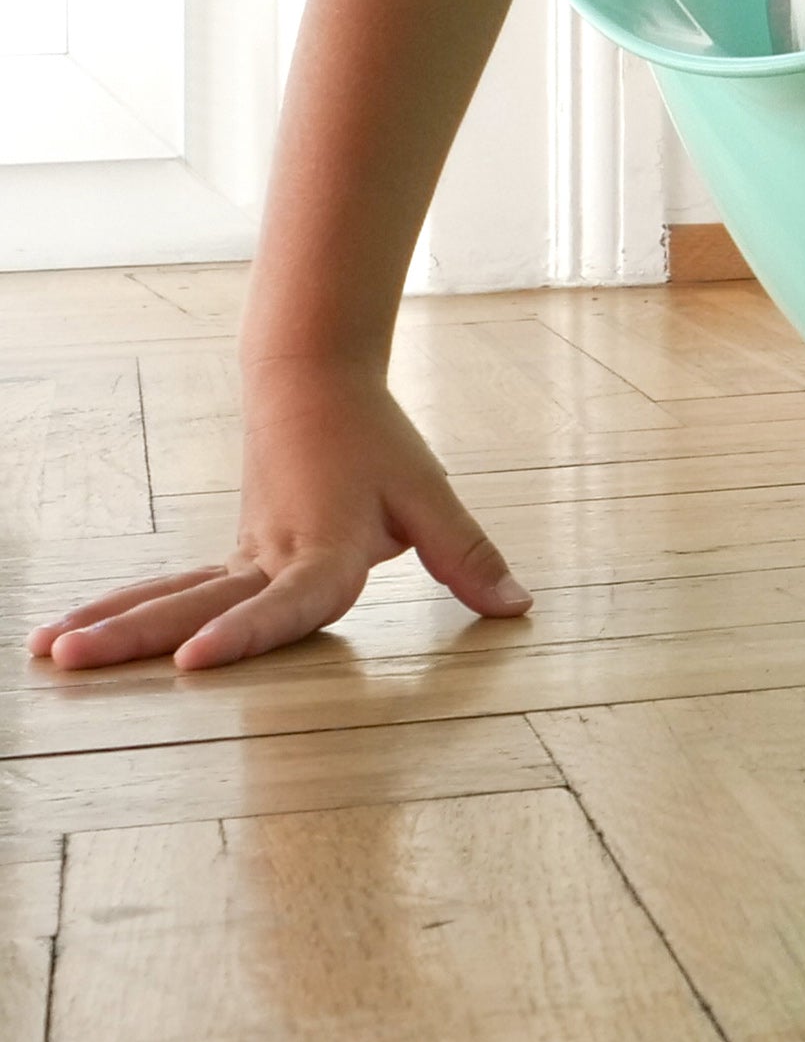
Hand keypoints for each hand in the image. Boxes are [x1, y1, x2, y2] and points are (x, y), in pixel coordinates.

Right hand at [24, 359, 529, 671]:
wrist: (314, 381)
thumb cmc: (377, 445)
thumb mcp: (431, 497)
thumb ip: (467, 557)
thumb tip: (518, 609)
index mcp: (328, 549)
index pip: (290, 601)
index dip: (248, 632)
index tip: (195, 659)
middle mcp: (274, 558)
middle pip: (202, 601)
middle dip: (139, 636)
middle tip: (75, 661)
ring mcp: (241, 558)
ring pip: (170, 593)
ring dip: (111, 624)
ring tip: (48, 653)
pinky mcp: (228, 557)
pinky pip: (168, 588)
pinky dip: (119, 610)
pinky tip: (64, 635)